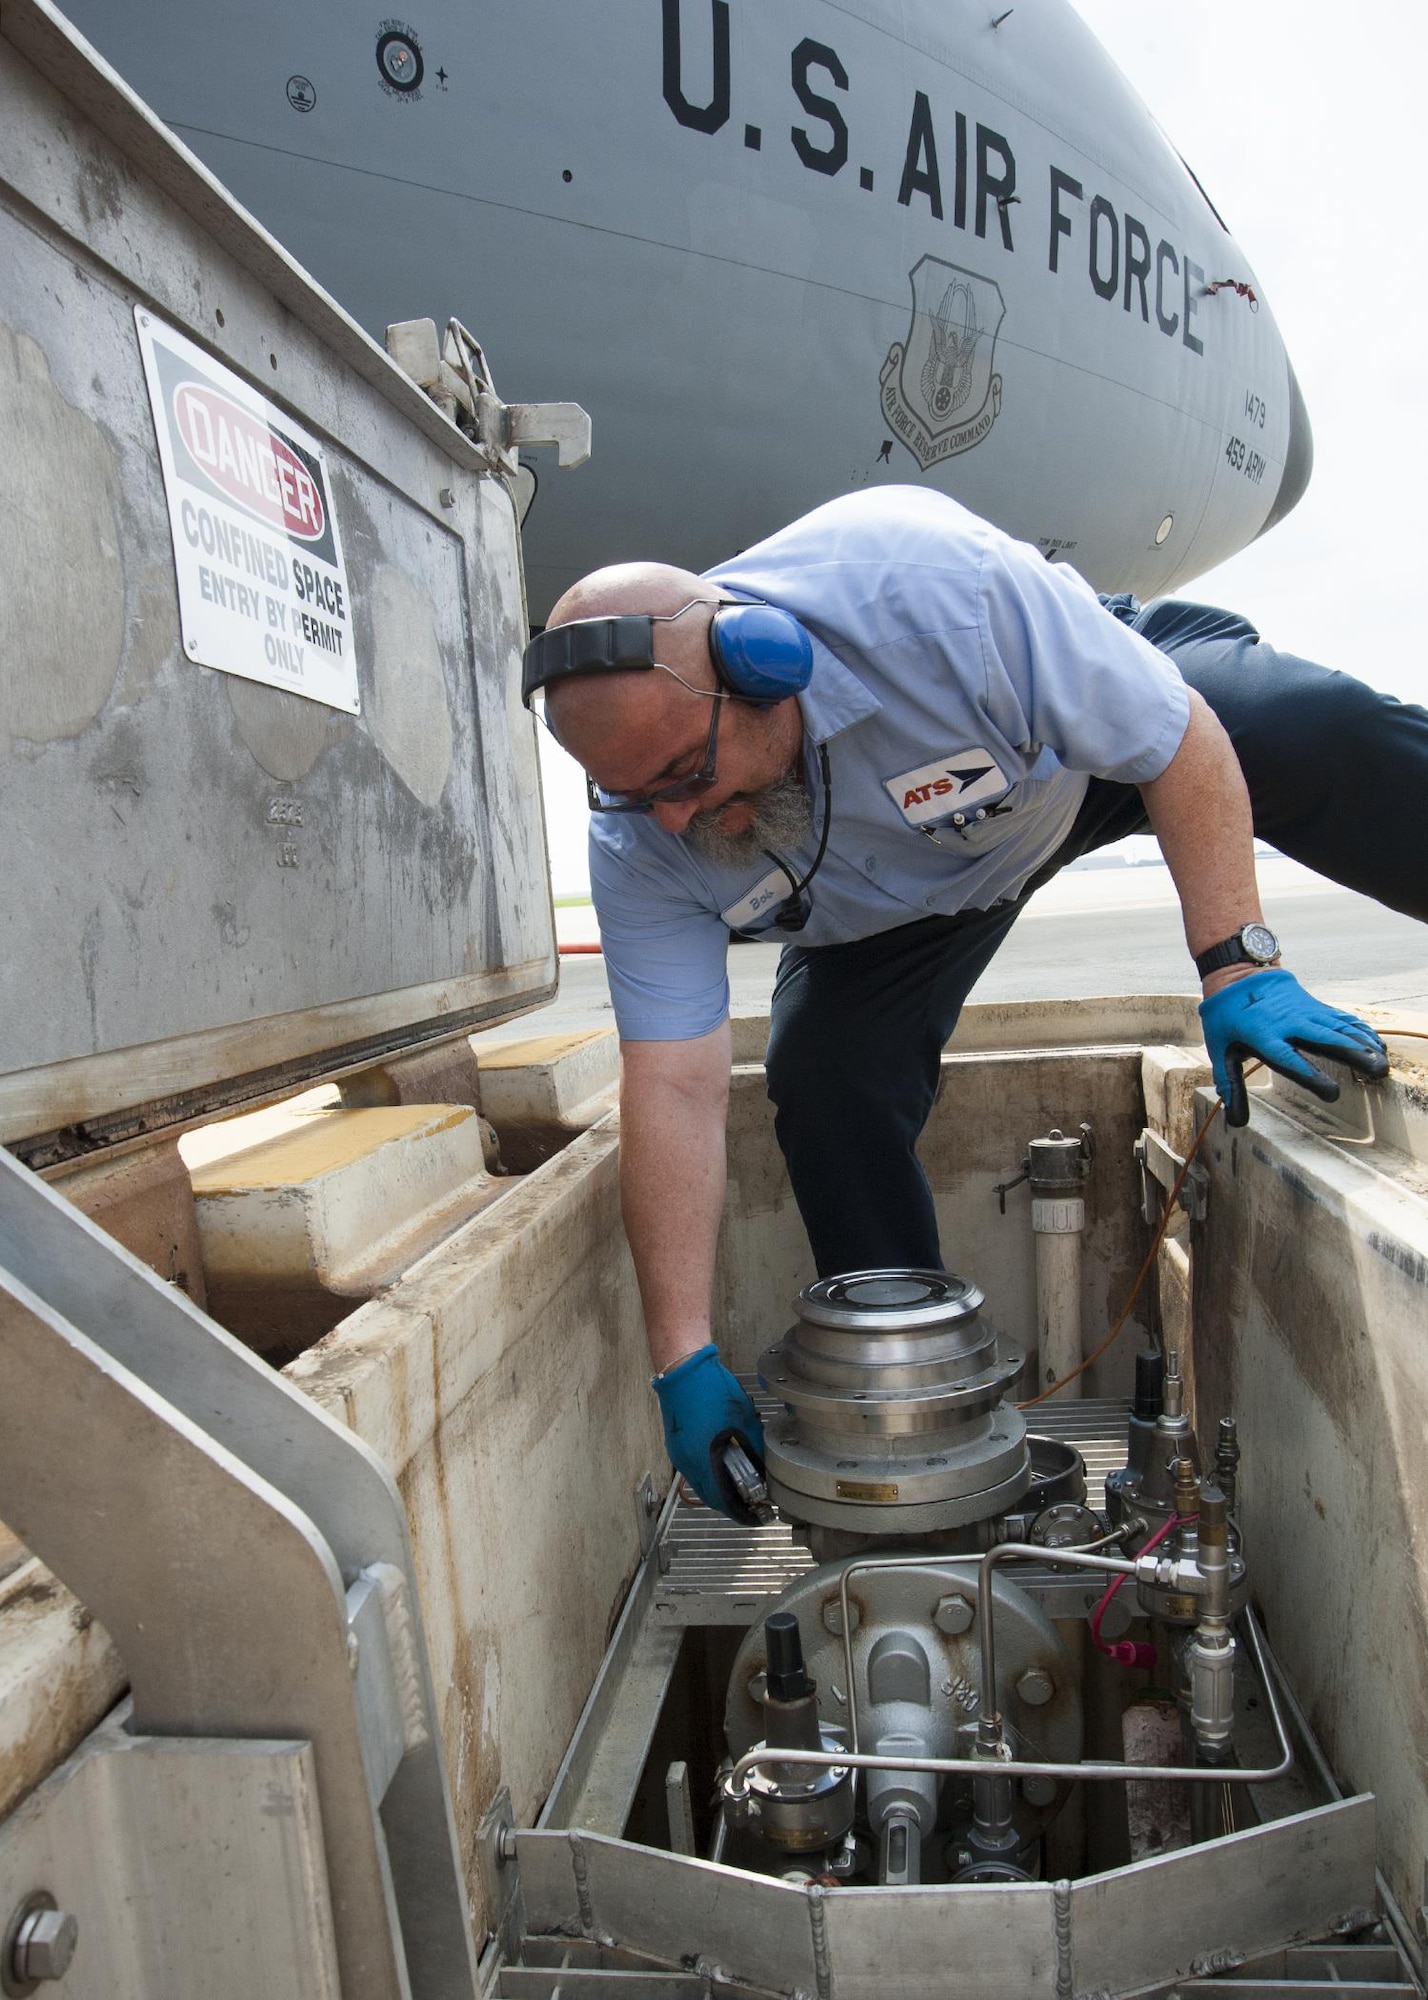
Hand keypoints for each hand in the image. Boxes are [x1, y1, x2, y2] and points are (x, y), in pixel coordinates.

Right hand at [652, 1344, 765, 1522]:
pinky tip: (724, 1463)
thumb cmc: (711, 1389)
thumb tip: (765, 1467)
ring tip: (741, 1482)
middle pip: (709, 1496)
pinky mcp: (676, 1444)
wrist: (683, 1368)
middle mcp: (685, 1462)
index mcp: (701, 1459)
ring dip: (719, 1487)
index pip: (721, 1501)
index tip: (755, 1516)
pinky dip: (709, 1473)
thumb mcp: (742, 1419)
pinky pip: (694, 1468)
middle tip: (751, 1501)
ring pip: (700, 1482)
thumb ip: (754, 1447)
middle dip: (730, 1502)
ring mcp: (677, 1453)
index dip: (740, 1512)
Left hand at [1198, 968, 1387, 1126]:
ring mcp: (1305, 1012)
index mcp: (1264, 1036)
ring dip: (1363, 1043)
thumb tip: (1237, 1123)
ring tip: (1383, 1062)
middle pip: (1326, 1039)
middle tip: (1377, 1071)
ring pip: (1339, 1027)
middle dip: (1353, 1055)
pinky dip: (1360, 1030)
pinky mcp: (1315, 1007)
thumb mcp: (1220, 1050)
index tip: (1333, 1094)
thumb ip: (1231, 1085)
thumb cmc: (1228, 1019)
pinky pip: (1341, 1019)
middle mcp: (1289, 1023)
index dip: (1312, 1076)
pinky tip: (1377, 1043)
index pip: (1290, 1059)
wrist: (1239, 976)